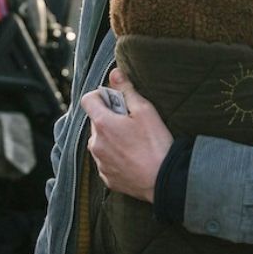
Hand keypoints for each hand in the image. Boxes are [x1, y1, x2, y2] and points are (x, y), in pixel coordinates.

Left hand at [81, 69, 172, 202]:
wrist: (164, 180)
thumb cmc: (156, 144)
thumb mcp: (145, 110)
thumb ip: (126, 90)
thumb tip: (114, 73)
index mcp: (102, 124)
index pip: (88, 100)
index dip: (100, 96)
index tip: (115, 100)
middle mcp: (95, 143)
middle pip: (96, 122)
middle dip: (110, 118)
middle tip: (131, 123)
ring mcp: (100, 162)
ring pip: (100, 142)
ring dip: (112, 138)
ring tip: (134, 143)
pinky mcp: (107, 177)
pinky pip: (106, 161)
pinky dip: (116, 157)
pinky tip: (134, 158)